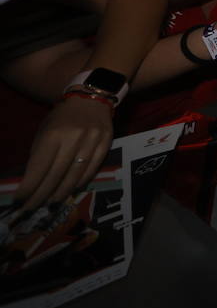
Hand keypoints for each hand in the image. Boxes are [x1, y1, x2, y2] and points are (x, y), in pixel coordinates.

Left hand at [14, 97, 111, 212]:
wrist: (91, 98)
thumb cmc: (62, 117)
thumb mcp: (44, 130)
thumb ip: (39, 153)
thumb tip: (32, 181)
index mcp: (53, 134)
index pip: (39, 167)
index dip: (29, 186)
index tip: (20, 200)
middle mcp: (73, 138)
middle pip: (56, 174)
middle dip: (41, 194)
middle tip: (32, 208)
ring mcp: (92, 141)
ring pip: (75, 174)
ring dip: (61, 192)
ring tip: (50, 203)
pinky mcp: (106, 142)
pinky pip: (92, 168)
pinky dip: (80, 182)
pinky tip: (71, 190)